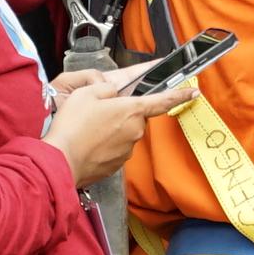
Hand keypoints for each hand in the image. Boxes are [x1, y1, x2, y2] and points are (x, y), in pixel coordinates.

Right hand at [44, 68, 200, 186]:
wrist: (61, 161)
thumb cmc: (72, 126)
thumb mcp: (86, 93)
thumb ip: (105, 89)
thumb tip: (114, 94)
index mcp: (131, 110)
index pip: (162, 101)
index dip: (179, 94)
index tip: (192, 92)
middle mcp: (135, 131)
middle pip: (135, 117)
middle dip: (121, 114)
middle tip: (98, 114)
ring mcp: (127, 150)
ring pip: (124, 134)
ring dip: (111, 131)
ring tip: (88, 131)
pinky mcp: (117, 165)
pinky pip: (115, 149)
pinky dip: (104, 146)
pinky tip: (88, 144)